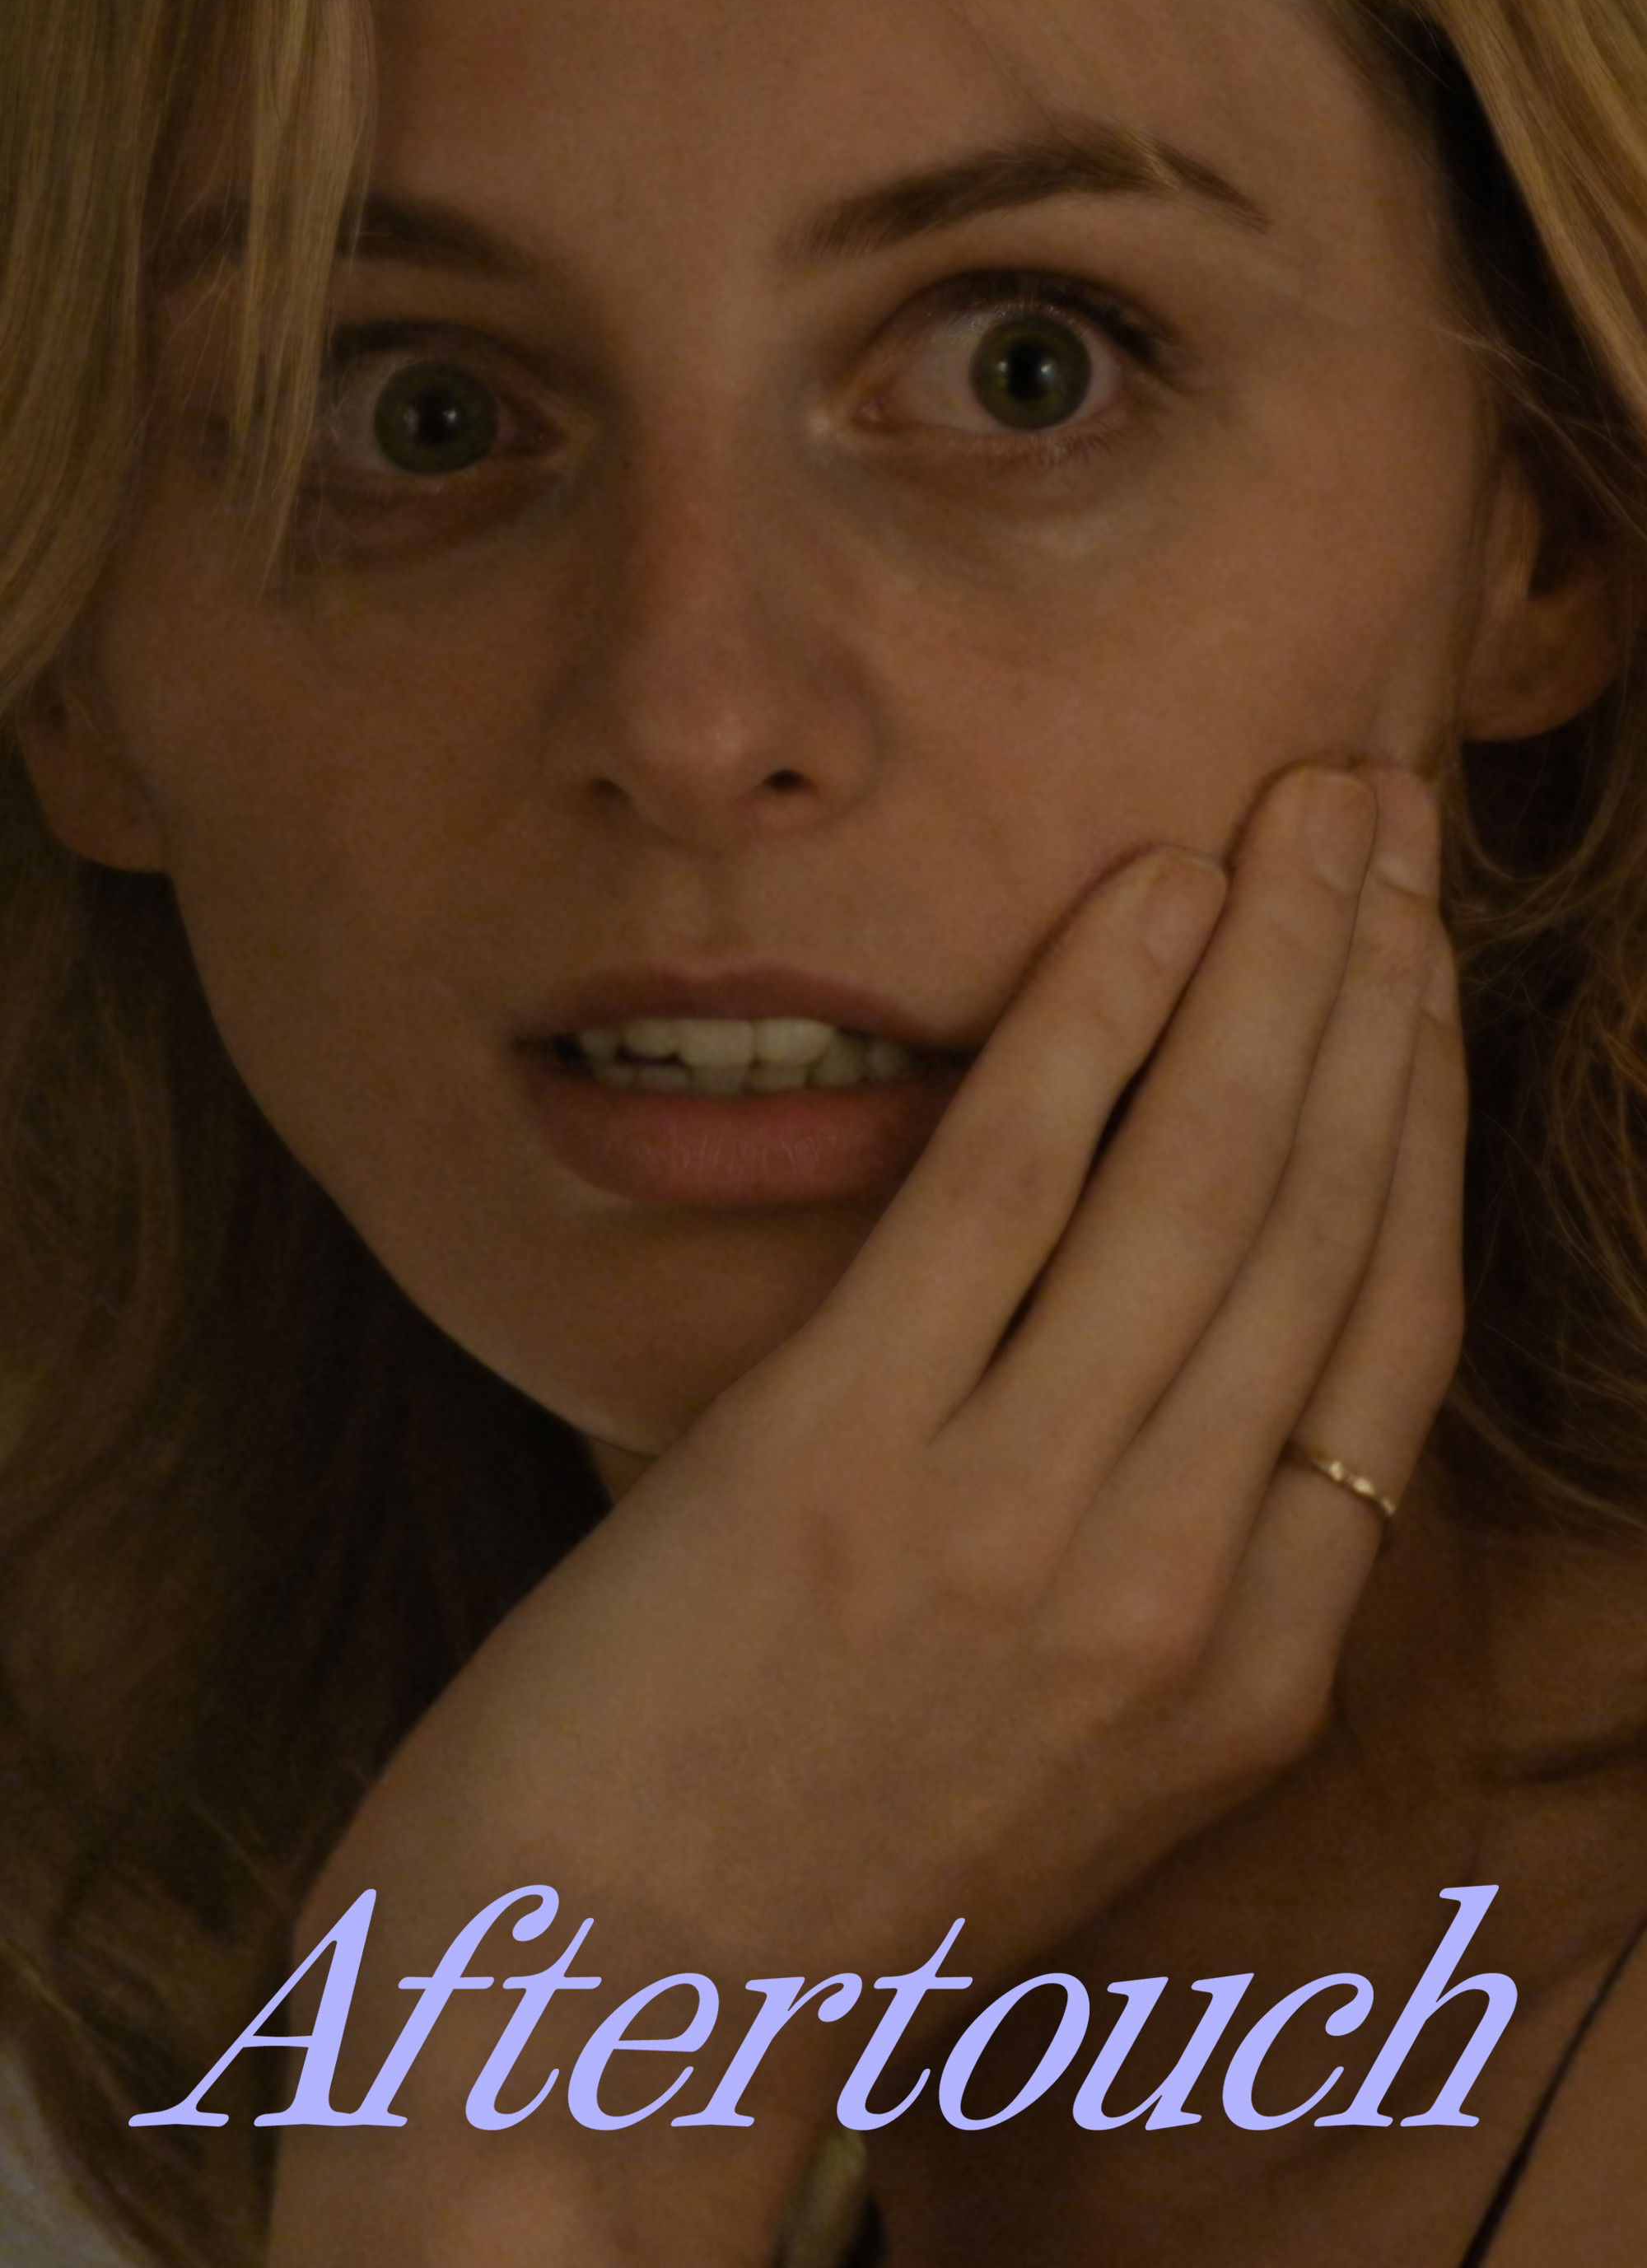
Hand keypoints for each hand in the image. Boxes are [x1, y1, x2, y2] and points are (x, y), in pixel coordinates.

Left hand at [272, 763, 1463, 2261]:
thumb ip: (1159, 1556)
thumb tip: (1198, 1347)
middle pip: (1328, 1224)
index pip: (1387, 1333)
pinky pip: (1009, 1195)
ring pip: (1209, 1184)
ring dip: (1277, 964)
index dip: (1419, 1117)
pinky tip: (1145, 898)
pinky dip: (1091, 1025)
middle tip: (1392, 813)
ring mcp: (1020, 1526)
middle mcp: (1177, 1591)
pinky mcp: (843, 1467)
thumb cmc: (815, 1862)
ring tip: (1314, 807)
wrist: (600, 2021)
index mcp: (1250, 1670)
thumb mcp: (1058, 1742)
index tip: (1420, 968)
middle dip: (1379, 991)